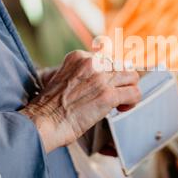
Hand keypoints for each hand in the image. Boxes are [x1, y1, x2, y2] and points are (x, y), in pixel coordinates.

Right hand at [20, 50, 140, 152]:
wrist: (43, 121)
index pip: (108, 59)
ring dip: (129, 91)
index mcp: (79, 56)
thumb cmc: (49, 108)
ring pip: (133, 77)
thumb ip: (82, 75)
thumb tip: (98, 82)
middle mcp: (92, 62)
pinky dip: (132, 102)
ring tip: (121, 103)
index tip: (104, 88)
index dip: (109, 75)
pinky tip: (122, 109)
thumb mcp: (64, 79)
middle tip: (115, 97)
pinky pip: (134, 93)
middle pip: (122, 66)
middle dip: (121, 82)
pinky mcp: (108, 95)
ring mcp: (101, 78)